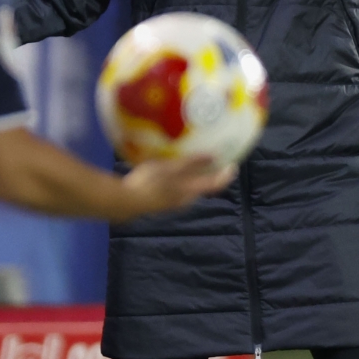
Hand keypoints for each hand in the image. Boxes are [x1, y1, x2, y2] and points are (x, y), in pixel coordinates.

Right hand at [119, 155, 236, 219]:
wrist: (125, 202)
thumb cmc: (149, 183)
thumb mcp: (172, 169)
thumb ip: (192, 163)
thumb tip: (213, 156)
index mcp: (190, 192)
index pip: (214, 185)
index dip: (225, 176)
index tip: (233, 165)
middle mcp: (184, 199)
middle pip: (202, 186)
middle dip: (208, 173)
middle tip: (211, 158)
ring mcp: (170, 202)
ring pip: (187, 187)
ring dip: (192, 175)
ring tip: (189, 159)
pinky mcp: (158, 200)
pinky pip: (174, 187)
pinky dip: (178, 178)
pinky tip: (168, 167)